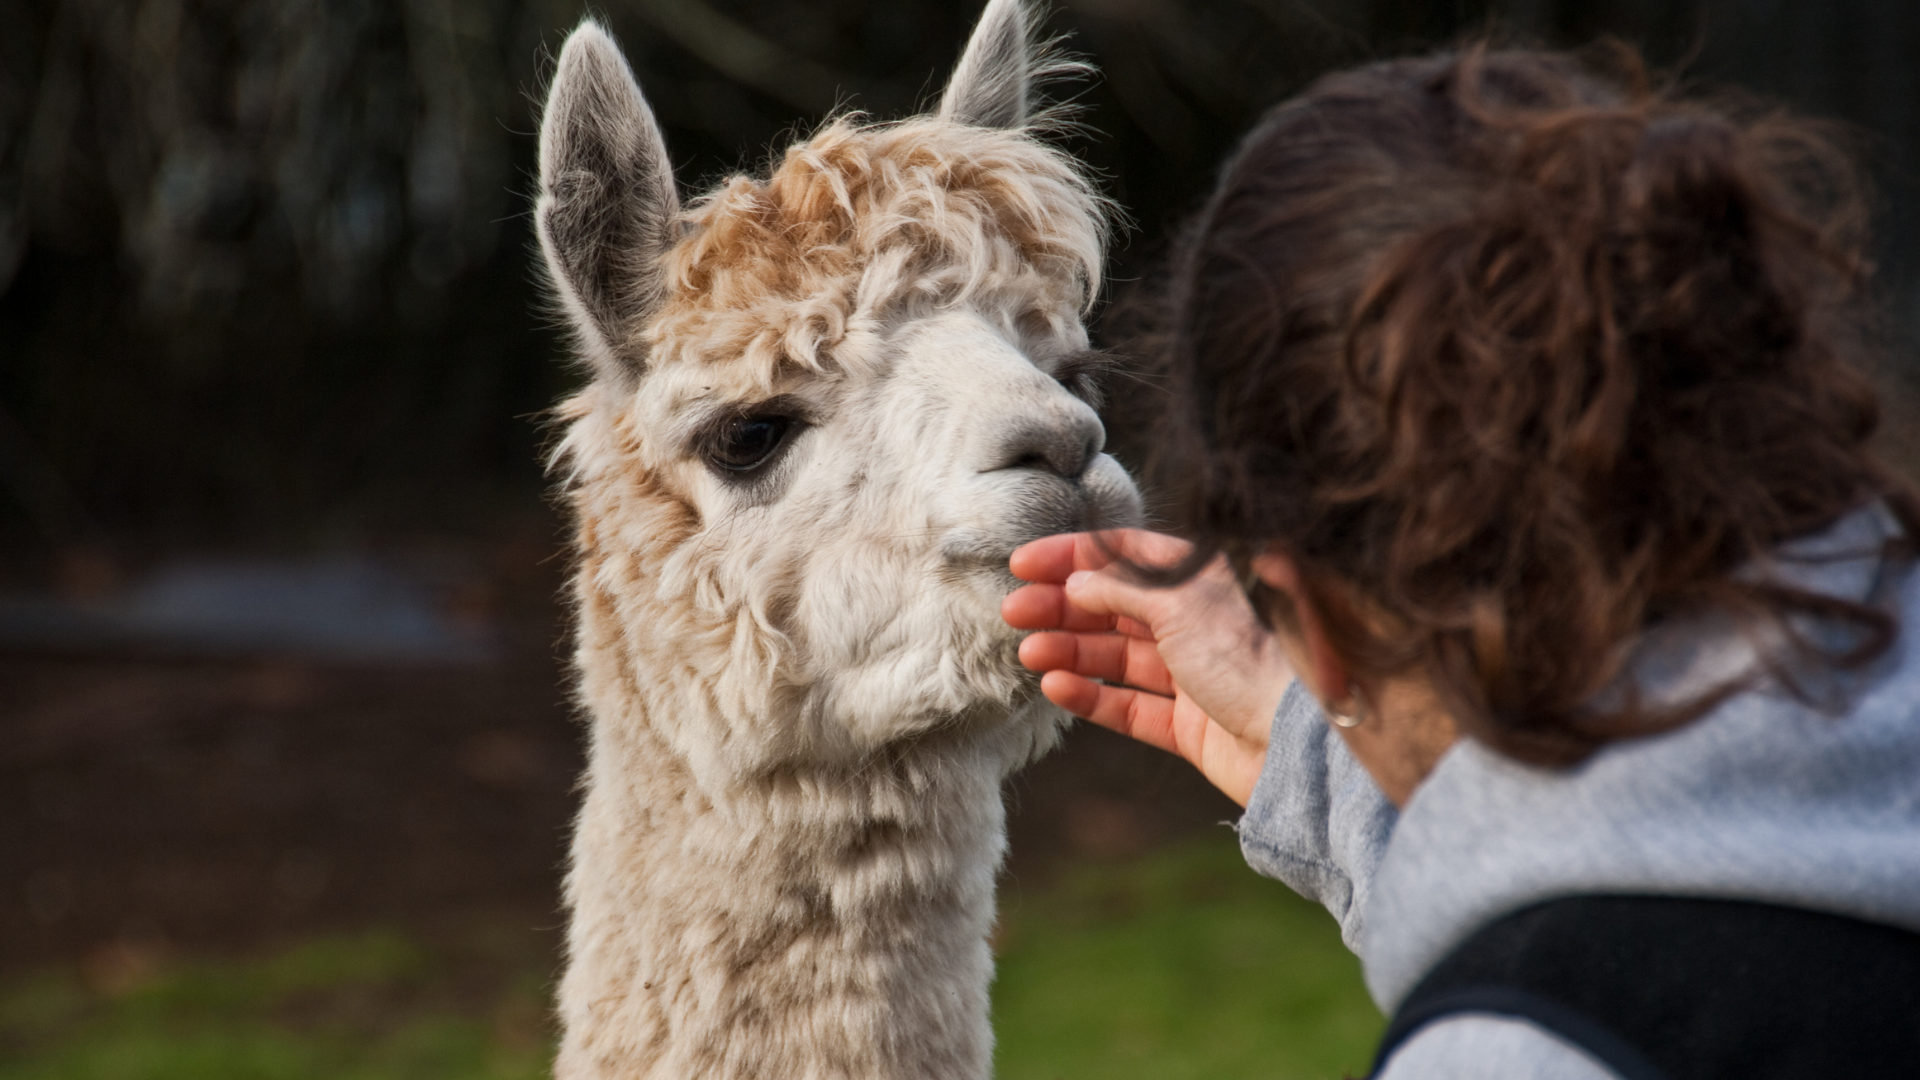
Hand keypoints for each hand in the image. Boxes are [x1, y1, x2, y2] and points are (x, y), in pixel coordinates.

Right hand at [1001, 529, 1295, 805]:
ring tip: (1029, 654)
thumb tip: (1075, 582)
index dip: (1072, 556)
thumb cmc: (1247, 661)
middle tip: (1014, 612)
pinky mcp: (1186, 724)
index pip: (1124, 556)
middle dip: (1061, 607)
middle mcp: (1194, 622)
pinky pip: (1127, 705)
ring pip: (1116, 656)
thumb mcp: (1177, 606)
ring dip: (1069, 651)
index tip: (1022, 564)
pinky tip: (1057, 687)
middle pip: (1114, 607)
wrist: (1292, 744)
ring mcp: (1189, 675)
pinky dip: (1091, 695)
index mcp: (1199, 580)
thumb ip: (1120, 590)